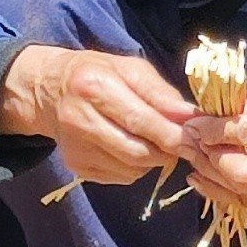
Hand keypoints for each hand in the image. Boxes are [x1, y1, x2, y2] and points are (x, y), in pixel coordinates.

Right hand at [0, 45, 194, 186]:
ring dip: (154, 159)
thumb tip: (192, 118)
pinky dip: (137, 166)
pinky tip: (132, 147)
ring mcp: (76, 148)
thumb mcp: (130, 69)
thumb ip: (161, 93)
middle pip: (138, 151)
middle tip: (183, 143)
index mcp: (93, 86)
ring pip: (132, 168)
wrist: (49, 90)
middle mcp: (79, 119)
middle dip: (167, 150)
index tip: (197, 138)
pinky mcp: (77, 167)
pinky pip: (122, 176)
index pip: (141, 120)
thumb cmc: (98, 74)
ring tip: (156, 140)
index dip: (173, 134)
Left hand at [189, 89, 246, 213]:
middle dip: (205, 155)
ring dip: (207, 172)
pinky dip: (218, 190)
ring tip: (190, 154)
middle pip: (238, 169)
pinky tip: (202, 176)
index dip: (213, 129)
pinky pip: (245, 201)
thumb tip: (213, 111)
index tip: (193, 122)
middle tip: (186, 140)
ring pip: (238, 189)